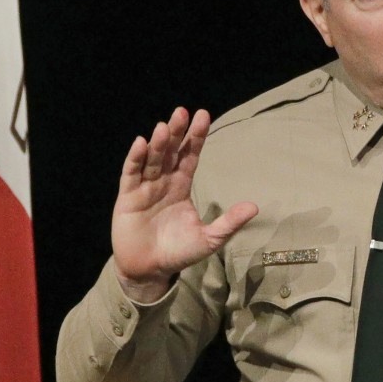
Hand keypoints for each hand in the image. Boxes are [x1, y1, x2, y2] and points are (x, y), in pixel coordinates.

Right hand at [111, 107, 257, 301]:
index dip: (196, 137)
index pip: (190, 156)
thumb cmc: (179, 252)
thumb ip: (229, 223)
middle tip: (182, 111)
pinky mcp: (127, 198)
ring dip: (157, 143)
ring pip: (152, 159)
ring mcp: (144, 188)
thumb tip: (255, 207)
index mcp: (182, 186)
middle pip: (170, 151)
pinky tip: (141, 143)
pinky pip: (131, 174)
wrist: (149, 270)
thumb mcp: (209, 239)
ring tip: (164, 126)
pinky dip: (135, 159)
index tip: (203, 116)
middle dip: (176, 132)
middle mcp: (163, 182)